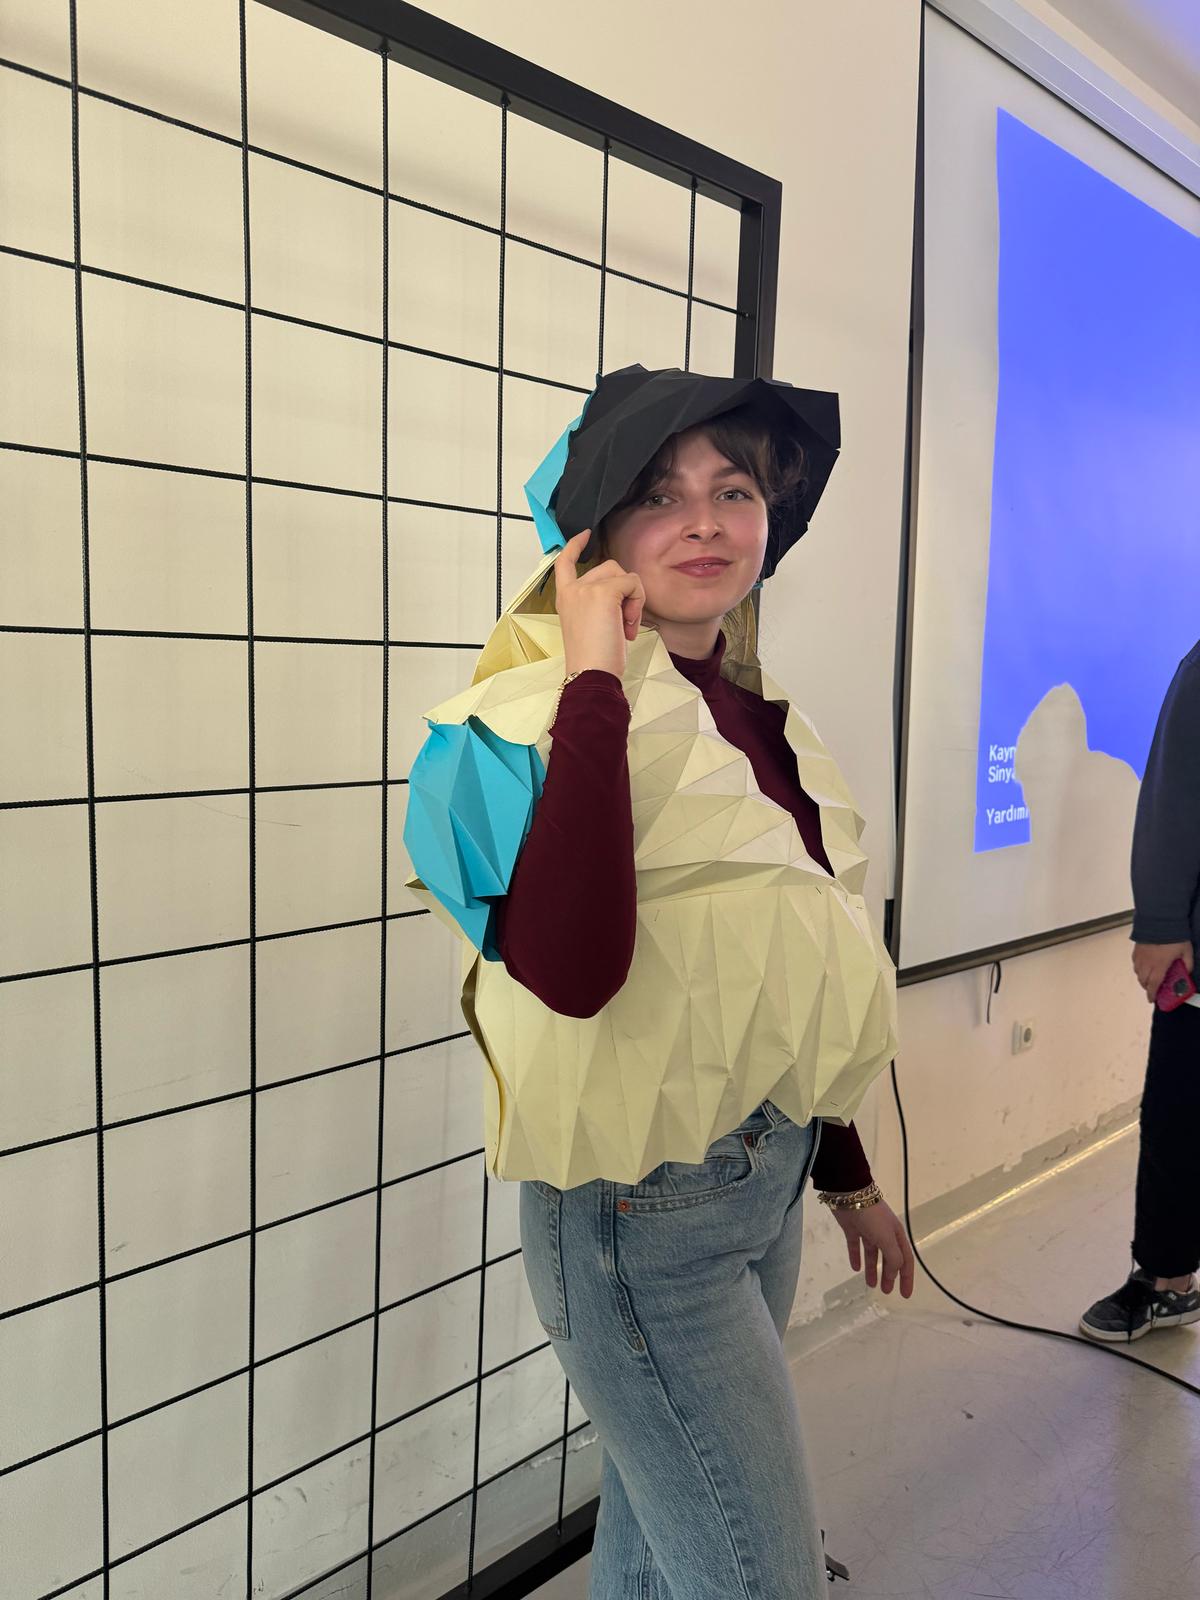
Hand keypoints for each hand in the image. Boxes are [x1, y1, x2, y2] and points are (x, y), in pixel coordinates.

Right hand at [554, 530, 645, 679]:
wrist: (591, 673)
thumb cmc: (593, 660)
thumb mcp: (591, 625)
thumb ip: (599, 604)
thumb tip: (624, 594)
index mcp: (565, 597)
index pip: (564, 562)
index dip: (574, 545)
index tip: (585, 534)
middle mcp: (573, 589)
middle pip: (609, 568)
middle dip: (624, 592)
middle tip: (624, 623)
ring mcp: (587, 588)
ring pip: (624, 575)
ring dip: (633, 599)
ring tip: (626, 626)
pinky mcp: (605, 591)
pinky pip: (633, 584)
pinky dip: (638, 603)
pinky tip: (629, 626)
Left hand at [831, 1200, 915, 1298]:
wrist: (849, 1194)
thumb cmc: (872, 1217)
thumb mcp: (887, 1238)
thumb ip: (893, 1257)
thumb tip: (894, 1273)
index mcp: (896, 1235)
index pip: (905, 1260)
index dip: (906, 1277)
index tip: (905, 1294)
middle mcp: (884, 1233)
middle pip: (889, 1259)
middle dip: (889, 1275)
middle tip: (886, 1291)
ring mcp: (868, 1231)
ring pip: (873, 1254)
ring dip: (873, 1269)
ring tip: (871, 1285)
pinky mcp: (852, 1228)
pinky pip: (856, 1246)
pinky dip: (856, 1257)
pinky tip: (855, 1268)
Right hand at [1132, 940, 1192, 1003]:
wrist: (1161, 920)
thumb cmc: (1173, 935)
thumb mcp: (1186, 951)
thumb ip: (1187, 964)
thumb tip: (1186, 971)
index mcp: (1159, 965)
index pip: (1153, 985)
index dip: (1152, 994)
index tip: (1152, 999)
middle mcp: (1147, 963)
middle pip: (1143, 980)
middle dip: (1147, 987)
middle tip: (1152, 989)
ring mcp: (1140, 956)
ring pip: (1137, 972)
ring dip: (1142, 978)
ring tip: (1148, 978)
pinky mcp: (1137, 949)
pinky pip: (1135, 963)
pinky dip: (1138, 968)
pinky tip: (1143, 965)